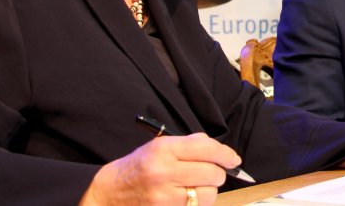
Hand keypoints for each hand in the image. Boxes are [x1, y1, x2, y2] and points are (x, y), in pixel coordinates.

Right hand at [79, 133, 240, 205]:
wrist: (111, 192)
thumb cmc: (138, 167)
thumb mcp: (158, 146)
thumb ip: (189, 144)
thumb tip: (219, 149)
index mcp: (163, 149)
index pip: (206, 149)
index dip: (226, 154)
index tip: (234, 159)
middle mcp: (164, 171)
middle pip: (213, 173)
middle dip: (218, 173)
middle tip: (212, 172)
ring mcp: (165, 195)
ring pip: (209, 194)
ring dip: (209, 190)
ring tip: (196, 185)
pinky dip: (198, 202)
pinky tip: (188, 196)